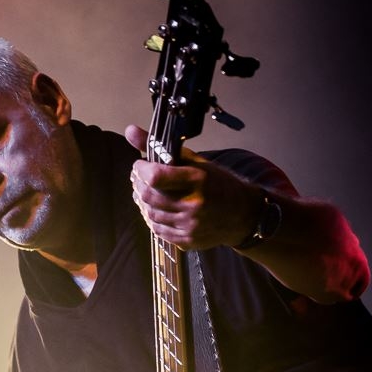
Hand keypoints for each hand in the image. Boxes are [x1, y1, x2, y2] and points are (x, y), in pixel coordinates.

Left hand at [124, 124, 259, 249]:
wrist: (242, 214)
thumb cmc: (218, 184)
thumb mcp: (195, 162)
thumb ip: (161, 147)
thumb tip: (130, 130)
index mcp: (197, 179)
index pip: (155, 176)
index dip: (140, 170)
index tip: (140, 165)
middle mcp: (193, 204)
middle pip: (149, 196)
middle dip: (138, 185)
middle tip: (138, 179)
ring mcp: (190, 225)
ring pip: (151, 214)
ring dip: (143, 202)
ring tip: (145, 193)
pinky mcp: (187, 240)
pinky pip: (159, 230)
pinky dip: (152, 219)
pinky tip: (154, 210)